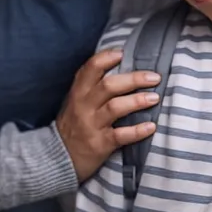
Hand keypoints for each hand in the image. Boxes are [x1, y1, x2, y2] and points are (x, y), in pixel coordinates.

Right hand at [55, 49, 161, 181]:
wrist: (56, 158)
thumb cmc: (73, 124)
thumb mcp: (75, 101)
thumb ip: (91, 86)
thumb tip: (119, 66)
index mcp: (78, 93)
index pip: (90, 69)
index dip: (106, 58)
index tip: (123, 53)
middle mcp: (83, 106)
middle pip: (108, 86)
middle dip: (134, 79)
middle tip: (154, 77)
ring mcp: (91, 125)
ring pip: (115, 108)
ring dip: (137, 101)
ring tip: (155, 98)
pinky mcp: (100, 144)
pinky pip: (120, 135)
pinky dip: (137, 131)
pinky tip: (151, 126)